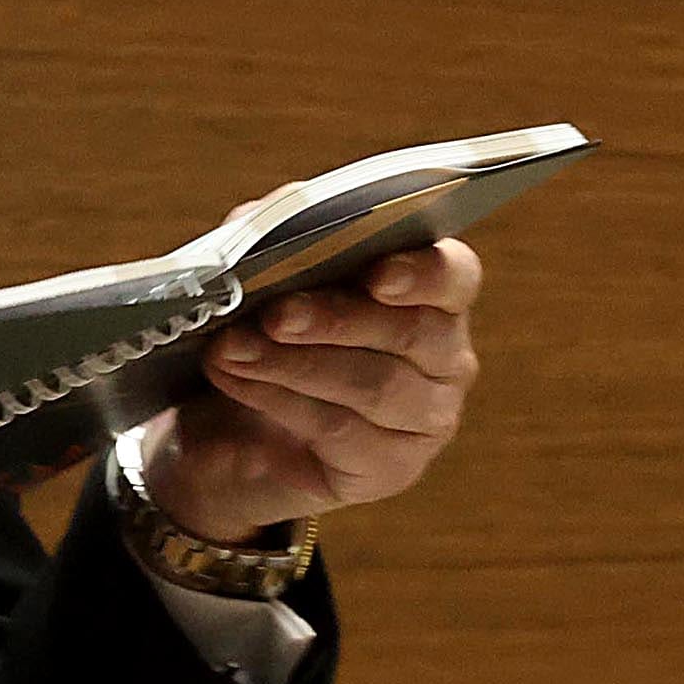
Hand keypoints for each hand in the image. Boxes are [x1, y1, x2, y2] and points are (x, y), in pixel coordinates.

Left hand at [143, 238, 485, 541]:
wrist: (228, 430)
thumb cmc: (263, 338)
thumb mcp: (262, 282)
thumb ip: (272, 239)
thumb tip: (263, 216)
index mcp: (429, 294)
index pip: (455, 275)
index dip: (424, 273)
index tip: (378, 275)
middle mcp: (444, 355)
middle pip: (414, 333)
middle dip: (336, 320)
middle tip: (273, 316)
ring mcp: (426, 417)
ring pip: (375, 386)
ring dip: (294, 364)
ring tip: (229, 350)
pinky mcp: (391, 466)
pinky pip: (341, 430)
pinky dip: (279, 401)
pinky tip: (235, 382)